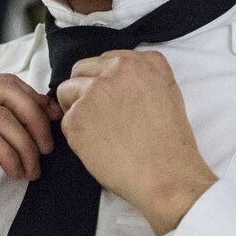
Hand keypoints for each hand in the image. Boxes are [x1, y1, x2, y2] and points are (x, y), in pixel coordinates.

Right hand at [0, 70, 58, 235]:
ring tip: (30, 168)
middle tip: (46, 149)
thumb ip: (2, 120)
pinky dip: (9, 156)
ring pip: (1, 116)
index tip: (51, 122)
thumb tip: (44, 108)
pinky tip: (14, 171)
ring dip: (24, 146)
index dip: (34, 100)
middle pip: (6, 91)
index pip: (4, 81)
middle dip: (35, 121)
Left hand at [55, 50, 216, 235]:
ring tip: (95, 131)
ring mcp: (94, 92)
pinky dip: (75, 135)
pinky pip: (66, 120)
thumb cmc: (169, 144)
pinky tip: (96, 147)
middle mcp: (117, 70)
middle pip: (81, 69)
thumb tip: (114, 81)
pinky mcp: (78, 117)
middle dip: (83, 89)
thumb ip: (141, 79)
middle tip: (95, 115)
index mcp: (144, 62)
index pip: (106, 60)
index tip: (109, 98)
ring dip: (75, 109)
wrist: (166, 175)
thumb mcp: (167, 94)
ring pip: (66, 91)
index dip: (103, 81)